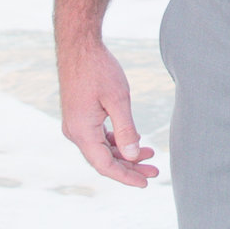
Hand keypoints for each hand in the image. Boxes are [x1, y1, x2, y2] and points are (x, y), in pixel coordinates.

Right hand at [56, 24, 158, 187]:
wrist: (79, 45)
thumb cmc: (98, 69)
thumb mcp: (118, 99)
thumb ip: (126, 130)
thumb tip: (133, 156)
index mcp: (82, 131)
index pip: (105, 165)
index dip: (126, 177)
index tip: (145, 183)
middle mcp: (75, 132)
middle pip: (104, 160)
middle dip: (129, 167)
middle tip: (154, 171)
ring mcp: (75, 125)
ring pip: (101, 150)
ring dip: (124, 154)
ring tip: (149, 156)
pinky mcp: (79, 116)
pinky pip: (97, 137)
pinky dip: (116, 142)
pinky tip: (134, 141)